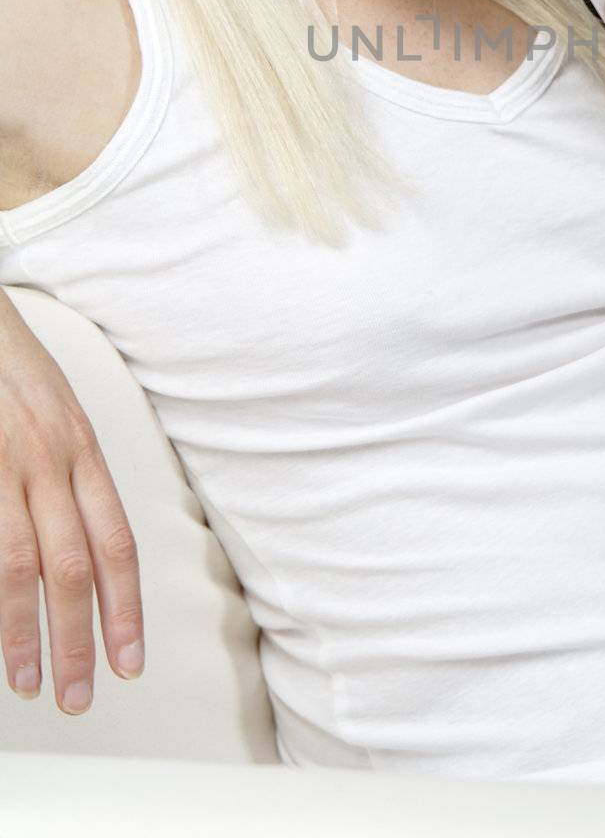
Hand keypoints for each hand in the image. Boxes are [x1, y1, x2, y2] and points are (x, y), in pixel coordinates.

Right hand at [0, 302, 144, 712]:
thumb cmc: (13, 371)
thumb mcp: (58, 417)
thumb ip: (70, 479)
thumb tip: (84, 552)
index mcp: (82, 450)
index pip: (116, 542)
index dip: (126, 607)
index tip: (130, 661)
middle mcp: (50, 460)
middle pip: (74, 566)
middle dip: (80, 639)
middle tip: (79, 695)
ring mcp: (4, 464)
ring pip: (20, 564)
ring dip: (25, 633)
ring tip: (30, 683)